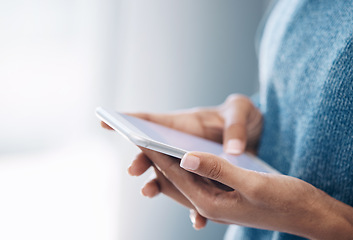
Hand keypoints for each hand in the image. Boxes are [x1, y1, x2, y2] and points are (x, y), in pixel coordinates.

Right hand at [102, 94, 262, 228]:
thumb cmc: (242, 115)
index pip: (152, 121)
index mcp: (184, 125)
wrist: (256, 134)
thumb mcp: (242, 112)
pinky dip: (193, 209)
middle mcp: (181, 146)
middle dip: (140, 160)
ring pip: (168, 177)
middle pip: (154, 152)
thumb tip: (232, 152)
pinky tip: (197, 221)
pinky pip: (195, 196)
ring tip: (148, 192)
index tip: (104, 120)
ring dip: (157, 186)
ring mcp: (190, 165)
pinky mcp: (204, 181)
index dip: (128, 120)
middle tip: (133, 170)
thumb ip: (236, 130)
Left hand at [141, 149, 352, 239]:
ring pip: (186, 181)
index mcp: (212, 204)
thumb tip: (186, 157)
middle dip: (158, 161)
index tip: (141, 139)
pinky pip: (201, 182)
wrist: (310, 213)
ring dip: (171, 165)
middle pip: (176, 181)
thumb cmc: (287, 200)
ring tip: (157, 147)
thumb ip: (218, 170)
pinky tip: (186, 159)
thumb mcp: (253, 182)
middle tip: (141, 141)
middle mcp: (211, 205)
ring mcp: (219, 202)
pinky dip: (190, 168)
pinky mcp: (228, 196)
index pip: (177, 176)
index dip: (158, 157)